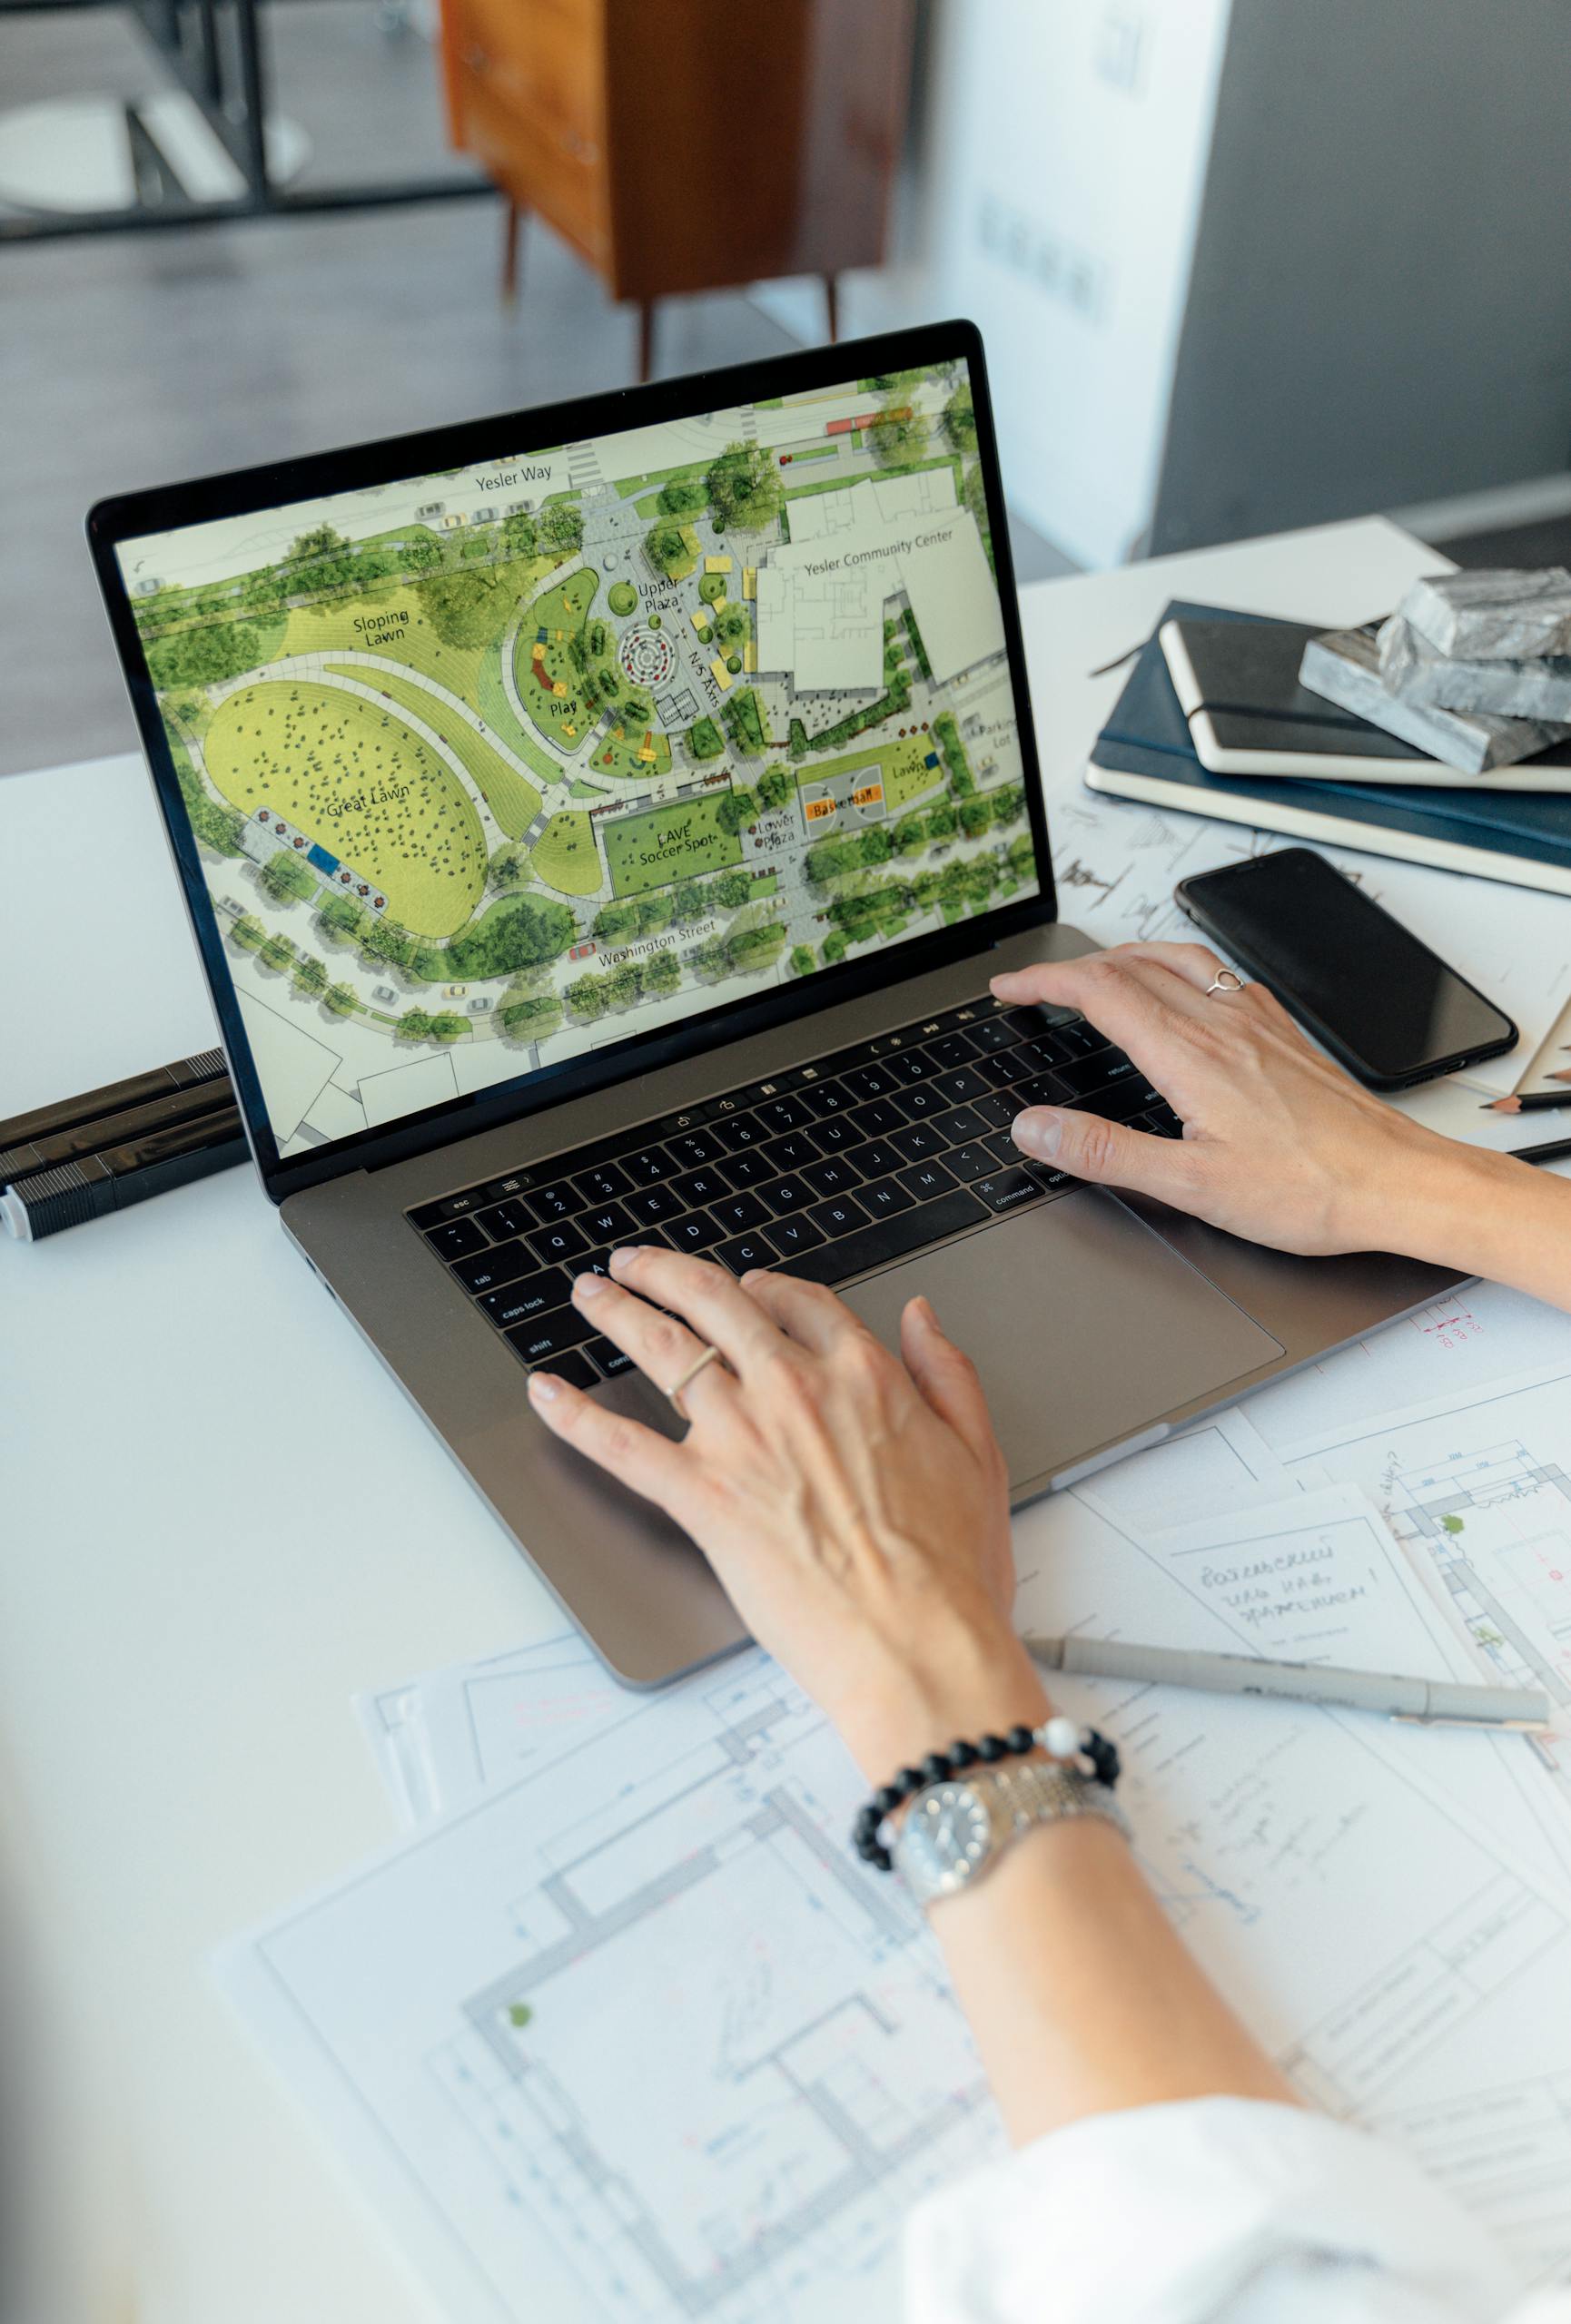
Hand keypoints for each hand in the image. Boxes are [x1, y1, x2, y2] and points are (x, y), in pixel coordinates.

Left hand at [526, 1248, 1047, 1777]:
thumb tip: (922, 1318)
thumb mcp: (978, 1453)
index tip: (748, 1287)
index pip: (800, 1303)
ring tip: (590, 1294)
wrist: (918, 1646)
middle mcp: (794, 1391)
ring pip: (662, 1350)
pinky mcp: (701, 1497)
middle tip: (636, 1264)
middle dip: (666, 1274)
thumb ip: (947, 1373)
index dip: (766, 1288)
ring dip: (617, 1312)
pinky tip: (546, 1394)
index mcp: (864, 1377)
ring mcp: (742, 1439)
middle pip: (714, 1303)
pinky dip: (575, 1415)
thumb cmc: (950, 1572)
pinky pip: (621, 1444)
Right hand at [992, 940, 1490, 1258]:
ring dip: (1125, 955)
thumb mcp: (1190, 1186)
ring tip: (1096, 970)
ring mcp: (1257, 1023)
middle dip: (1071, 968)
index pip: (1099, 991)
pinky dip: (1180, 967)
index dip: (1043, 982)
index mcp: (1191, 1056)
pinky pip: (1221, 976)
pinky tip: (1187, 989)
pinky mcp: (1284, 1034)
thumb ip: (1106, 1152)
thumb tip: (1037, 1127)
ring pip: (1178, 959)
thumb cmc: (1310, 1190)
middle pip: (1131, 966)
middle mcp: (1224, 1025)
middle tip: (1034, 985)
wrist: (1396, 1183)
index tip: (1009, 990)